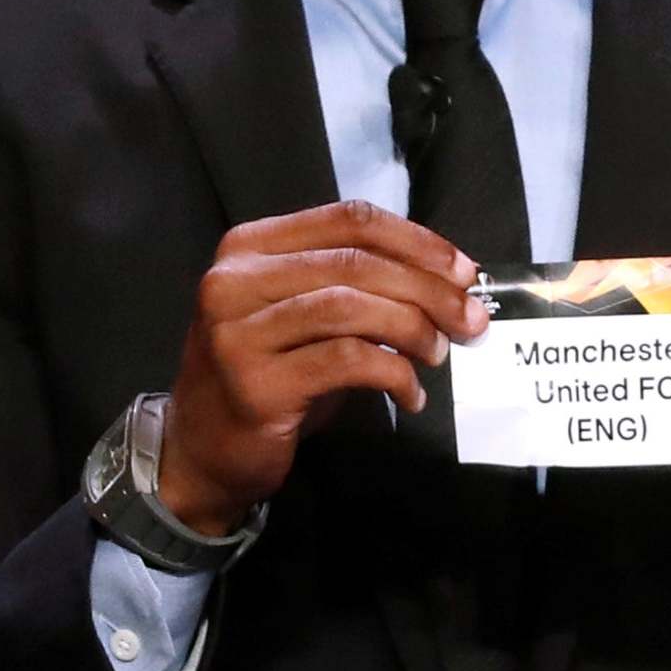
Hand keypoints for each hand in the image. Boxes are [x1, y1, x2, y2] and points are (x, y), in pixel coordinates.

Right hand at [159, 199, 488, 534]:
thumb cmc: (266, 375)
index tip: (463, 271)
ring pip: (351, 307)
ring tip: (438, 353)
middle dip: (427, 289)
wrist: (199, 451)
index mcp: (249, 246)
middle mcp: (235, 279)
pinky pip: (345, 362)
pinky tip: (410, 394)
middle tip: (471, 320)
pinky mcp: (255, 384)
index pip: (348, 219)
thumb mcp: (303, 315)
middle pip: (355, 262)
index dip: (415, 241)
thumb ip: (355, 287)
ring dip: (413, 329)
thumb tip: (447, 283)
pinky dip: (392, 374)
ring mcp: (238, 331)